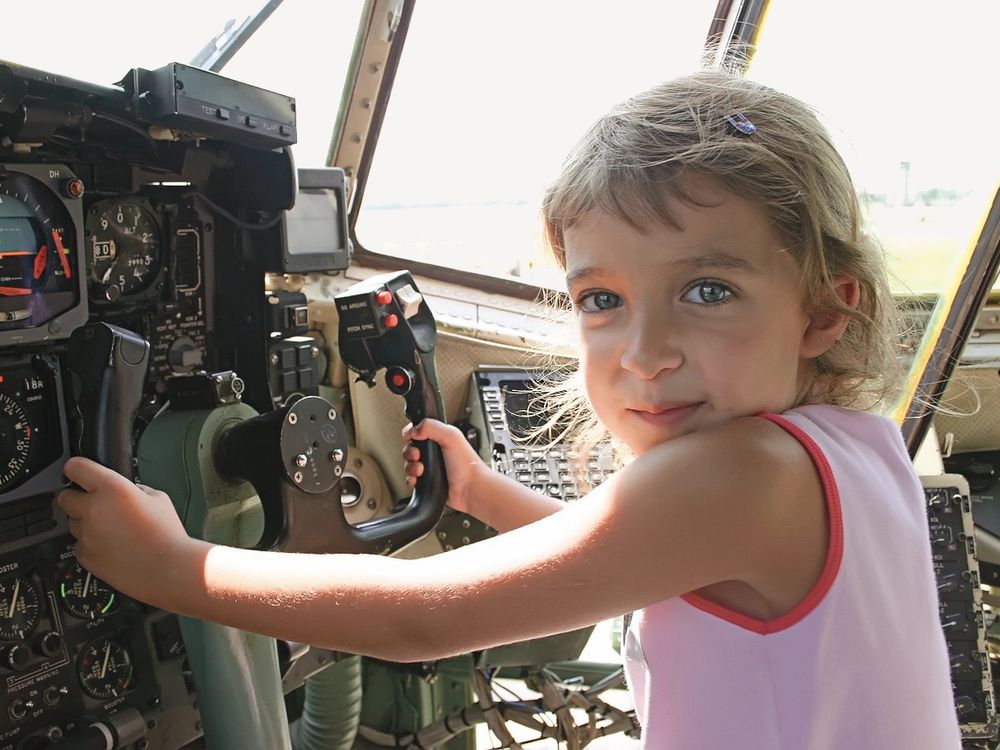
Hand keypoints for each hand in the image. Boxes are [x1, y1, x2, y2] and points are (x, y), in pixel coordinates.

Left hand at [56, 457, 190, 606]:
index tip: (79, 472)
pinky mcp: (85, 555)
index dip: (77, 468)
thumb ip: (135, 490)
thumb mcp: (158, 498)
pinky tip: (112, 546)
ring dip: (86, 522)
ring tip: (112, 530)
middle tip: (95, 504)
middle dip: (77, 498)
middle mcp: (94, 509)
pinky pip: (79, 544)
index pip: (76, 467)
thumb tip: (125, 490)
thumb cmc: (167, 535)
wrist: (167, 568)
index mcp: (113, 488)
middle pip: (65, 497)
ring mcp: (86, 534)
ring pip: (73, 522)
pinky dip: (90, 543)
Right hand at [402, 419, 485, 515]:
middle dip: (409, 452)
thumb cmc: (467, 464)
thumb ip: (431, 426)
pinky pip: (411, 479)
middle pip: (410, 448)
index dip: (410, 433)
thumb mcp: (451, 436)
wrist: (470, 489)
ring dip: (410, 467)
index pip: (418, 430)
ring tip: (420, 470)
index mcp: (439, 438)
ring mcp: (430, 467)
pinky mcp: (427, 481)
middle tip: (417, 455)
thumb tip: (414, 430)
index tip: (410, 438)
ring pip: (409, 464)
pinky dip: (411, 479)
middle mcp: (434, 452)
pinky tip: (417, 479)